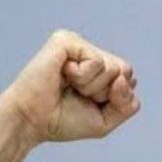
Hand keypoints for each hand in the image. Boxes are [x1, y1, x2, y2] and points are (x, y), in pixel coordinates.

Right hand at [0, 29, 139, 143]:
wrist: (32, 121)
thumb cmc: (62, 119)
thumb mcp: (106, 120)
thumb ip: (127, 105)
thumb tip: (123, 78)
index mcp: (99, 68)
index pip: (129, 80)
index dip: (114, 99)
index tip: (88, 103)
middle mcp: (90, 53)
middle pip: (126, 71)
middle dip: (105, 93)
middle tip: (78, 94)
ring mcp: (79, 45)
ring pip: (113, 67)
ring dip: (92, 87)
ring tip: (68, 86)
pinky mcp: (67, 40)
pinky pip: (96, 61)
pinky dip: (82, 77)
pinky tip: (63, 76)